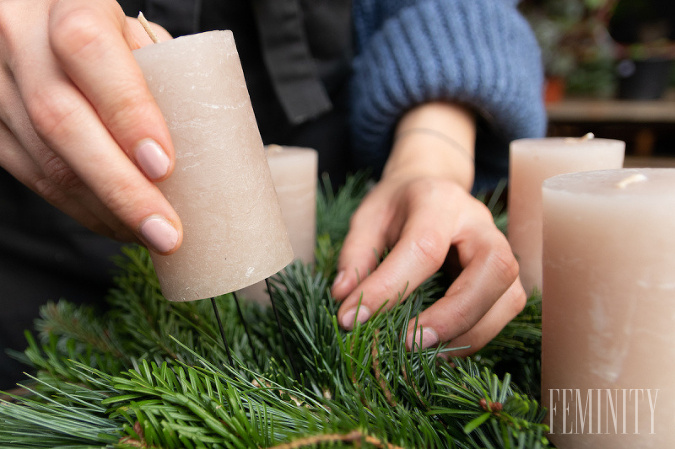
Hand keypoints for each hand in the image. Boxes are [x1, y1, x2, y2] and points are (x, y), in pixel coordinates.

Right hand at [0, 0, 181, 252]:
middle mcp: (17, 37)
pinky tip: (115, 223)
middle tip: (166, 232)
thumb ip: (157, 73)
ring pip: (44, 161)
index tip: (163, 166)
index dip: (127, 111)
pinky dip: (80, 209)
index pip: (90, 50)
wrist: (32, 21)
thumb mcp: (131, 33)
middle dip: (122, 188)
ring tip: (151, 235)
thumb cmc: (100, 30)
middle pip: (62, 121)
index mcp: (67, 4)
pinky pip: (31, 177)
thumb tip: (202, 143)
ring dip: (104, 210)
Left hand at [331, 102, 524, 355]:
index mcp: (438, 201)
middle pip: (492, 268)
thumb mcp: (367, 218)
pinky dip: (478, 335)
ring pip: (509, 294)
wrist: (432, 187)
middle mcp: (479, 222)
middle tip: (409, 342)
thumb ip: (355, 255)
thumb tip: (344, 298)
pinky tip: (443, 346)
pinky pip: (507, 309)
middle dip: (453, 314)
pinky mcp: (505, 274)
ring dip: (470, 331)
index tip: (352, 318)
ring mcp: (501, 247)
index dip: (389, 287)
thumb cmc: (397, 206)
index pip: (424, 247)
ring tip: (425, 351)